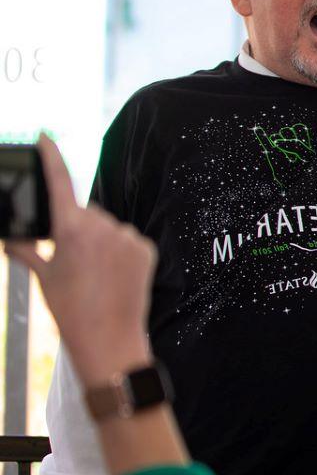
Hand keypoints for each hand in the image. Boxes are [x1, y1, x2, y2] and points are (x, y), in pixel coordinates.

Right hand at [4, 137, 156, 389]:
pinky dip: (118, 250)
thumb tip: (7, 237)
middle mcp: (102, 226)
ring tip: (93, 273)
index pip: (59, 182)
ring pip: (106, 226)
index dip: (51, 157)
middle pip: (83, 212)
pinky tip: (112, 274)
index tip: (45, 136)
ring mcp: (127, 236)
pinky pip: (126, 239)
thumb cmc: (70, 309)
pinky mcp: (145, 248)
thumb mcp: (43, 276)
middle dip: (74, 228)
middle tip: (71, 259)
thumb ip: (25, 249)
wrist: (109, 338)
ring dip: (97, 239)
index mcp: (71, 229)